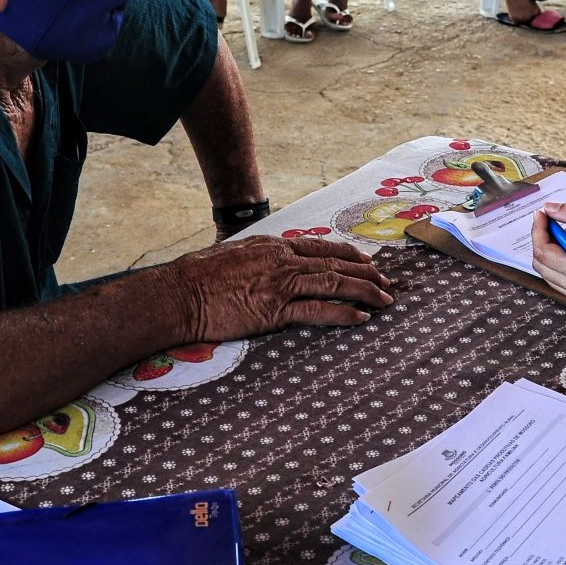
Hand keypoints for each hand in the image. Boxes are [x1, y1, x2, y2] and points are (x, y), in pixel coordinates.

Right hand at [166, 235, 392, 337]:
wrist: (178, 294)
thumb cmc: (197, 277)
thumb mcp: (233, 255)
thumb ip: (257, 258)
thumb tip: (267, 263)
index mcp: (272, 246)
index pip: (320, 247)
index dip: (348, 254)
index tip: (367, 261)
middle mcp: (281, 260)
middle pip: (335, 263)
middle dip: (366, 273)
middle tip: (387, 282)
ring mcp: (280, 284)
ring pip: (334, 283)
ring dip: (365, 291)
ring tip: (385, 300)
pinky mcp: (274, 310)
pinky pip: (318, 310)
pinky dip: (343, 314)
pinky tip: (360, 319)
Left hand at [530, 203, 565, 307]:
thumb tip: (550, 208)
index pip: (543, 252)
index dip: (539, 229)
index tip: (542, 213)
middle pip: (541, 264)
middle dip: (542, 238)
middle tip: (552, 219)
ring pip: (548, 273)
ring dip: (551, 250)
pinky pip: (561, 281)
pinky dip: (560, 262)